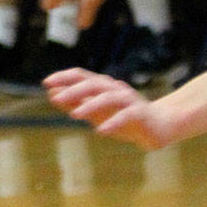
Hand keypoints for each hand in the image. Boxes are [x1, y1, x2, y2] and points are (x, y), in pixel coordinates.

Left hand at [44, 67, 173, 148]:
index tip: (46, 83)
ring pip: (109, 97)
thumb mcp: (96, 112)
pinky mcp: (141, 114)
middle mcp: (115, 89)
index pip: (82, 76)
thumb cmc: (123, 118)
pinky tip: (101, 131)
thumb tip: (52, 95)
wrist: (159, 126)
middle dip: (73, 90)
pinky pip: (127, 116)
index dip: (64, 77)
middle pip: (93, 84)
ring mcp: (129, 100)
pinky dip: (114, 122)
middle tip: (55, 98)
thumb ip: (76, 103)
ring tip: (74, 115)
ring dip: (90, 104)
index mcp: (103, 87)